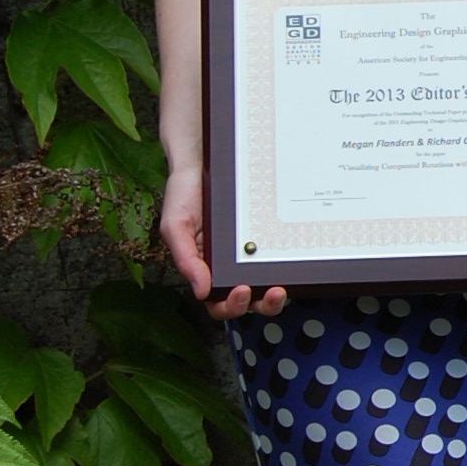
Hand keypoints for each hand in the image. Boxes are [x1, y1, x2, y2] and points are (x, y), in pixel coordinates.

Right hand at [159, 164, 286, 320]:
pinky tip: (290, 258)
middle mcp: (229, 266)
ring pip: (266, 283)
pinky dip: (285, 262)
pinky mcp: (265, 235)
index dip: (231, 306)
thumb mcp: (176, 226)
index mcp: (205, 270)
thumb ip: (186, 259)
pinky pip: (277, 254)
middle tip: (273, 293)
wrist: (203, 159)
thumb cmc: (184, 195)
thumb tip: (201, 292)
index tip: (242, 291)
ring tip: (282, 287)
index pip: (219, 302)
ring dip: (276, 294)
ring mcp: (250, 252)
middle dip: (262, 304)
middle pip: (249, 300)